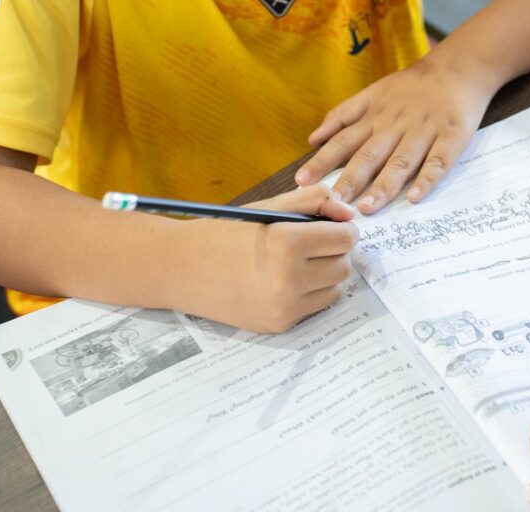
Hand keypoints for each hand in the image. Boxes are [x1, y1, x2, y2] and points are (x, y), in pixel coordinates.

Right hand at [179, 185, 357, 333]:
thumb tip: (348, 212)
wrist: (180, 269)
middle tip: (316, 241)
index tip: (331, 223)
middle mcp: (289, 281)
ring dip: (328, 273)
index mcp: (287, 244)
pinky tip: (288, 280)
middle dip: (336, 250)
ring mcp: (284, 308)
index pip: (345, 238)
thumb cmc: (225, 231)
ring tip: (303, 260)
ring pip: (335, 289)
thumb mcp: (270, 207)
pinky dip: (311, 293)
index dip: (343, 227)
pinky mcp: (278, 326)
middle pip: (344, 265)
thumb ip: (314, 202)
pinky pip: (314, 307)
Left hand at [294, 51, 496, 211]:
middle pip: (370, 155)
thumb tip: (313, 138)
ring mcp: (425, 131)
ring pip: (401, 161)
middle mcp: (397, 125)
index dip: (323, 161)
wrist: (458, 67)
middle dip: (350, 180)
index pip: (344, 141)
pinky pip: (439, 161)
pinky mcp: (452, 137)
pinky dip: (428, 179)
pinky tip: (416, 196)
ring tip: (368, 208)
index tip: (303, 182)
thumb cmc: (412, 85)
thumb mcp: (374, 91)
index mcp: (376, 116)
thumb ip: (344, 115)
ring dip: (384, 185)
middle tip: (333, 203)